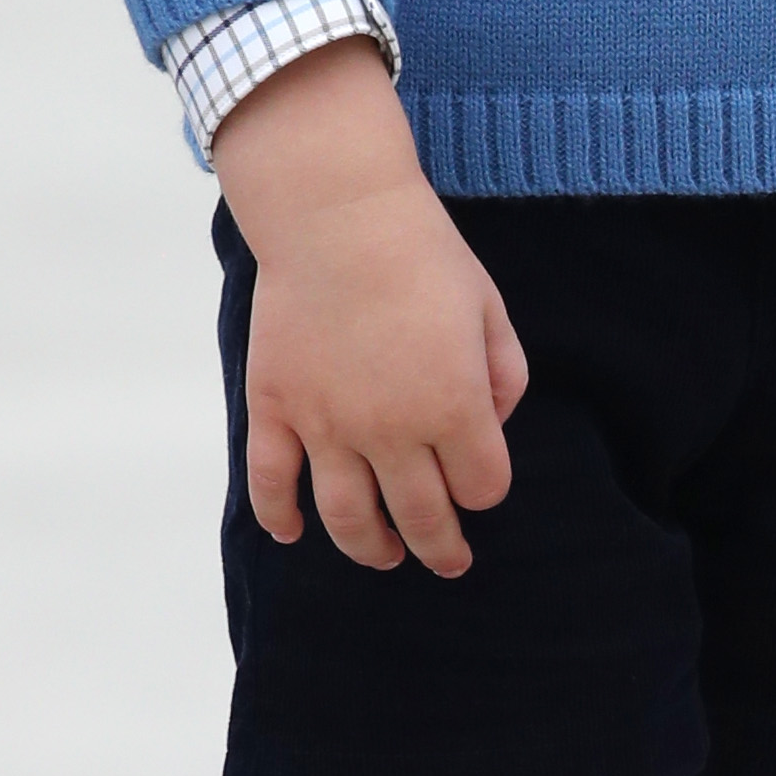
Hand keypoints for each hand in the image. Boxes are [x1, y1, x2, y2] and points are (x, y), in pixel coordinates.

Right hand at [210, 38, 527, 577]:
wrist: (336, 215)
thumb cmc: (423, 254)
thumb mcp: (490, 309)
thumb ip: (504, 375)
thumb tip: (495, 424)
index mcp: (453, 407)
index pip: (481, 487)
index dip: (486, 490)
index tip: (481, 481)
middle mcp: (390, 430)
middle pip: (421, 517)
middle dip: (441, 547)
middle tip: (449, 561)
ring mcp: (325, 426)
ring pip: (348, 518)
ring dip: (370, 549)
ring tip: (386, 557)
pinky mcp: (274, 409)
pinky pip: (271, 483)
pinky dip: (280, 516)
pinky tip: (294, 533)